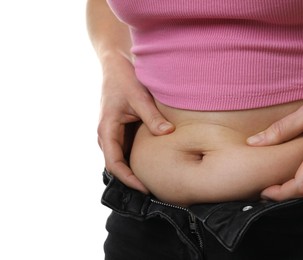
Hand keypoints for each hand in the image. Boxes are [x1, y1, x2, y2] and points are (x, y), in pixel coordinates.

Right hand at [98, 54, 174, 192]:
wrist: (116, 64)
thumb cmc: (124, 78)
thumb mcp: (139, 97)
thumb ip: (152, 117)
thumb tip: (168, 133)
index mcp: (106, 130)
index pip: (114, 164)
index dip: (128, 179)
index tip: (145, 189)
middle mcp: (107, 135)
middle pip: (118, 166)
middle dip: (133, 179)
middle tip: (155, 190)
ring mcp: (113, 133)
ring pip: (122, 159)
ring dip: (135, 171)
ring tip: (155, 182)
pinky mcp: (121, 130)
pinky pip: (127, 149)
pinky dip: (138, 159)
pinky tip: (154, 164)